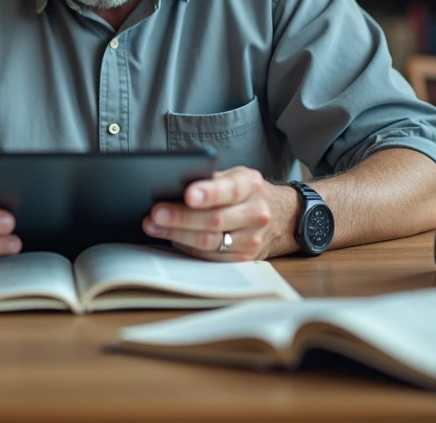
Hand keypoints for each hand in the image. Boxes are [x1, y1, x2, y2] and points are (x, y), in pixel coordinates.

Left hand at [142, 167, 280, 260]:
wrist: (281, 217)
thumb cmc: (246, 193)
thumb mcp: (236, 176)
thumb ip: (211, 180)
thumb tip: (171, 185)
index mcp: (251, 186)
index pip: (229, 190)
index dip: (208, 193)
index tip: (187, 194)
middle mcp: (256, 213)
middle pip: (215, 220)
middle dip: (181, 217)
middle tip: (155, 214)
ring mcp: (252, 239)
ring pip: (210, 242)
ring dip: (177, 235)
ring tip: (153, 226)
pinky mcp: (244, 259)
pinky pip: (210, 257)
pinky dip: (188, 248)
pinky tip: (171, 239)